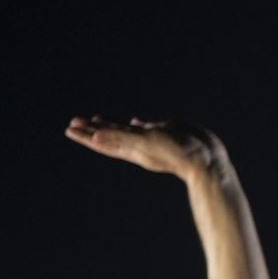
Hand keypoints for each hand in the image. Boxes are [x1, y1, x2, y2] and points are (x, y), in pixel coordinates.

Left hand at [64, 116, 228, 180]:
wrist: (207, 159)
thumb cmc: (176, 152)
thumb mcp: (144, 143)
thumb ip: (120, 138)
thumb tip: (94, 135)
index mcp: (131, 148)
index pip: (102, 140)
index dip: (86, 135)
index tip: (70, 129)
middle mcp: (139, 144)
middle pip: (110, 135)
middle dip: (91, 129)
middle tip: (74, 122)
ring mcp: (152, 139)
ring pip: (126, 130)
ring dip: (111, 125)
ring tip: (97, 119)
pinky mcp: (165, 133)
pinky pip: (146, 128)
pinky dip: (135, 124)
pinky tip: (134, 120)